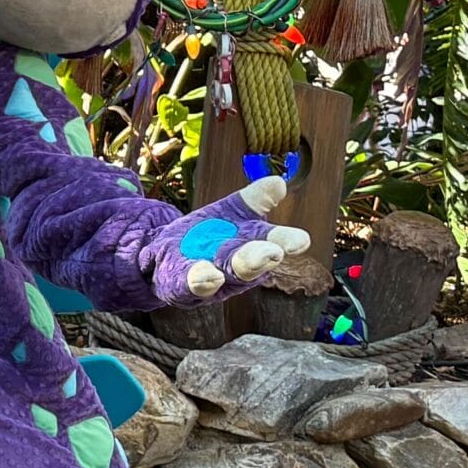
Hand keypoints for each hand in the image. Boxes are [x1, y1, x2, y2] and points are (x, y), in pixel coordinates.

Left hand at [147, 175, 311, 305]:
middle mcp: (236, 265)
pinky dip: (200, 280)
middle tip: (273, 253)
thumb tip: (279, 183)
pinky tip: (208, 275)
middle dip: (260, 258)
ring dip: (235, 270)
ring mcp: (211, 276)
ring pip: (225, 275)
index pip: (273, 240)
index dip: (287, 241)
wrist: (165, 255)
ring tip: (247, 262)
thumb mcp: (233, 211)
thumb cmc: (209, 235)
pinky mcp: (183, 285)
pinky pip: (191, 284)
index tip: (302, 241)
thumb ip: (256, 199)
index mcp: (253, 244)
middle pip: (250, 262)